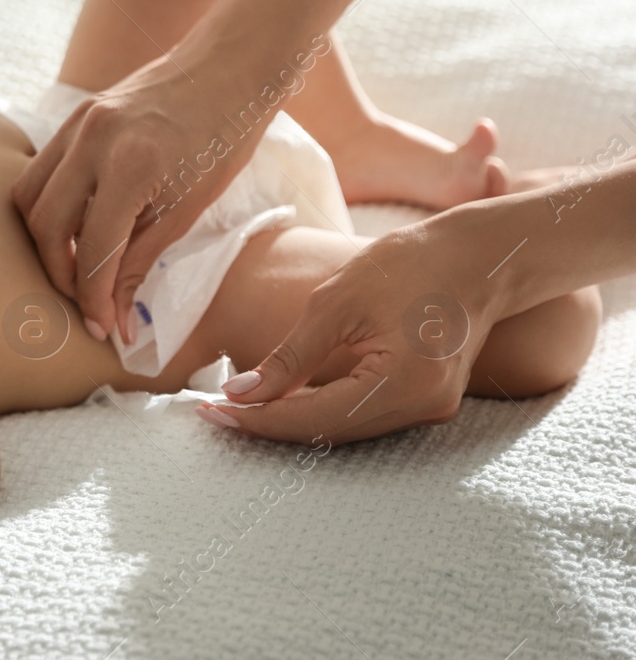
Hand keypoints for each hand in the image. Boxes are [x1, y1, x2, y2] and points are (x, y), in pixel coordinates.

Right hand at [12, 53, 261, 342]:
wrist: (230, 65)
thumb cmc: (224, 136)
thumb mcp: (190, 208)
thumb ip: (140, 260)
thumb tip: (114, 315)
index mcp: (131, 167)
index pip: (92, 252)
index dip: (94, 300)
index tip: (105, 330)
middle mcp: (92, 141)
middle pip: (45, 227)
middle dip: (62, 275)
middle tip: (88, 304)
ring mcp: (77, 123)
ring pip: (28, 197)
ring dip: (44, 240)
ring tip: (76, 266)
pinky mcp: (74, 116)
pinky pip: (41, 169)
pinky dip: (48, 204)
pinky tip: (73, 224)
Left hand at [202, 216, 497, 442]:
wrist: (480, 256)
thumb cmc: (408, 265)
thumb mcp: (337, 302)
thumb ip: (290, 356)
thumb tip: (241, 394)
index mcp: (404, 383)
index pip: (315, 418)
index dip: (258, 419)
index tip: (209, 412)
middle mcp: (423, 407)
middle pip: (330, 434)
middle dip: (268, 425)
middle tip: (211, 413)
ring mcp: (430, 409)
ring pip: (345, 430)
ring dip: (291, 423)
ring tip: (237, 408)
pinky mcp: (427, 400)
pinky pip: (362, 417)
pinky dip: (321, 412)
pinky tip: (283, 401)